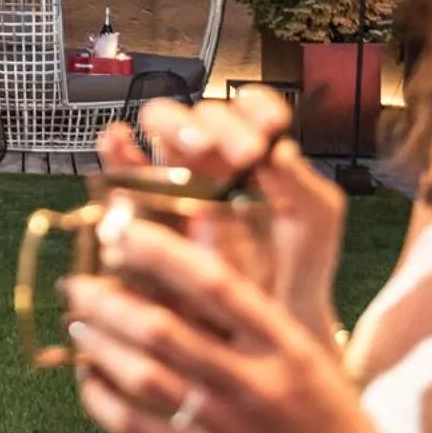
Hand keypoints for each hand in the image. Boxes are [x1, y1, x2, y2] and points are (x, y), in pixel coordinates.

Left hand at [62, 219, 416, 432]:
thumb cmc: (330, 418)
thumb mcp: (305, 352)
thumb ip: (250, 305)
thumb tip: (200, 234)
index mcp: (288, 345)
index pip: (215, 284)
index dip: (161, 252)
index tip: (119, 230)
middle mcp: (258, 384)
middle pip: (164, 330)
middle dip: (108, 301)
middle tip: (75, 284)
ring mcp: (231, 430)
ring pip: (145, 377)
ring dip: (100, 344)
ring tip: (77, 323)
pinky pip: (140, 430)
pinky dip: (103, 401)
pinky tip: (88, 379)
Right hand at [98, 90, 346, 350]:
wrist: (265, 326)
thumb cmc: (294, 273)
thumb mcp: (314, 226)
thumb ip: (305, 185)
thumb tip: (282, 148)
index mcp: (254, 152)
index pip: (249, 106)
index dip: (255, 109)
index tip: (268, 131)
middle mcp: (211, 157)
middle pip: (200, 113)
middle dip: (216, 125)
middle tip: (239, 154)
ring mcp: (174, 175)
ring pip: (159, 126)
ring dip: (172, 126)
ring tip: (192, 149)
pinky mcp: (141, 201)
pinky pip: (122, 166)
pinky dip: (117, 148)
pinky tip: (122, 141)